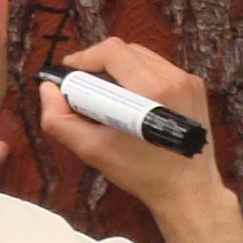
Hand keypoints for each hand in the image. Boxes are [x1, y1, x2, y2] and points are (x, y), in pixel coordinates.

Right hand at [36, 38, 231, 238]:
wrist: (189, 191)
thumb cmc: (142, 174)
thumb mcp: (92, 150)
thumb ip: (60, 119)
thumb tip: (47, 90)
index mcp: (151, 89)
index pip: (110, 52)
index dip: (83, 59)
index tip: (68, 75)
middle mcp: (173, 78)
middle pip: (125, 50)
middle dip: (98, 64)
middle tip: (83, 87)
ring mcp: (188, 81)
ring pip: (142, 57)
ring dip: (118, 70)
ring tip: (106, 97)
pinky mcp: (195, 87)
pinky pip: (159, 69)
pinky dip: (139, 78)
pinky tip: (131, 103)